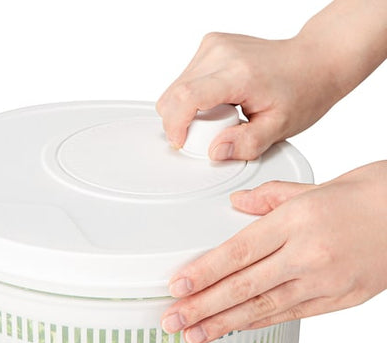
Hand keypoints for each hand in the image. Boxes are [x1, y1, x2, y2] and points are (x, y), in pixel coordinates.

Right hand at [156, 1, 386, 159]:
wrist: (313, 61)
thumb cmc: (302, 90)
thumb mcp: (280, 127)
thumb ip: (247, 144)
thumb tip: (215, 151)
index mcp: (239, 72)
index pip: (187, 97)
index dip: (175, 125)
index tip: (181, 142)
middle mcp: (221, 52)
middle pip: (174, 94)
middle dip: (183, 123)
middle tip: (214, 131)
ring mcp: (213, 46)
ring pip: (175, 89)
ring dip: (188, 112)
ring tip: (221, 115)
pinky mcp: (210, 46)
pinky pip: (184, 81)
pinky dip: (193, 100)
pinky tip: (218, 102)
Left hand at [161, 161, 386, 342]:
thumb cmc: (368, 195)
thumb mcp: (314, 187)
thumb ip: (269, 198)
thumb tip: (237, 206)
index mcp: (298, 222)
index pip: (238, 253)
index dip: (204, 273)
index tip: (178, 288)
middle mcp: (308, 256)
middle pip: (244, 287)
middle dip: (203, 308)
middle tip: (172, 321)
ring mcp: (325, 283)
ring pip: (264, 308)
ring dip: (224, 324)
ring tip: (195, 335)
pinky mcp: (339, 300)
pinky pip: (290, 315)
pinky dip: (259, 323)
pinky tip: (235, 329)